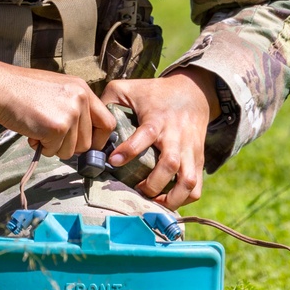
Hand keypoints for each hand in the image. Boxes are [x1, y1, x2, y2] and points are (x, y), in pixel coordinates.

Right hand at [0, 51, 115, 160]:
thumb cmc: (20, 89)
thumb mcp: (56, 90)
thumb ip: (72, 108)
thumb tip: (80, 136)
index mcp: (83, 89)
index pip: (107, 123)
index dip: (97, 139)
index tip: (86, 145)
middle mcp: (81, 100)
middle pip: (87, 142)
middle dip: (68, 146)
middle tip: (49, 136)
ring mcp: (71, 114)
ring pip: (71, 150)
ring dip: (53, 147)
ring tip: (37, 129)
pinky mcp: (57, 128)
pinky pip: (55, 151)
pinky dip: (42, 147)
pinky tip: (31, 131)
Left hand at [101, 68, 220, 209]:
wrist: (193, 92)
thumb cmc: (154, 93)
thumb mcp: (128, 89)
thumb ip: (109, 101)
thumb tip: (91, 122)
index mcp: (157, 120)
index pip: (145, 135)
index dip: (130, 150)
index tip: (113, 161)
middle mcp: (176, 137)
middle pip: (170, 165)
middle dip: (152, 184)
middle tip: (136, 189)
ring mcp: (190, 150)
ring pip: (188, 181)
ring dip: (171, 198)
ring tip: (153, 201)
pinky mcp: (198, 160)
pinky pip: (196, 187)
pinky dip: (184, 199)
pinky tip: (168, 200)